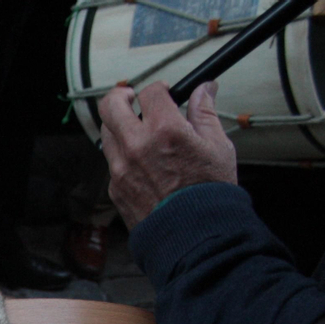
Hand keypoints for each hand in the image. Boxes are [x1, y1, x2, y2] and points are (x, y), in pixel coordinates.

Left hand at [101, 81, 236, 228]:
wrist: (193, 233)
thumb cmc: (209, 191)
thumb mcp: (217, 145)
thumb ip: (204, 112)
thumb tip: (204, 88)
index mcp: (164, 130)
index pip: (149, 92)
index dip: (158, 88)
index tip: (164, 92)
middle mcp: (136, 146)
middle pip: (111, 105)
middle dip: (121, 96)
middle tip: (132, 98)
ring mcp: (121, 168)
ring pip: (107, 133)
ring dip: (119, 125)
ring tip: (136, 128)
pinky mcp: (115, 187)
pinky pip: (112, 161)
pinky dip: (122, 154)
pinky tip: (140, 160)